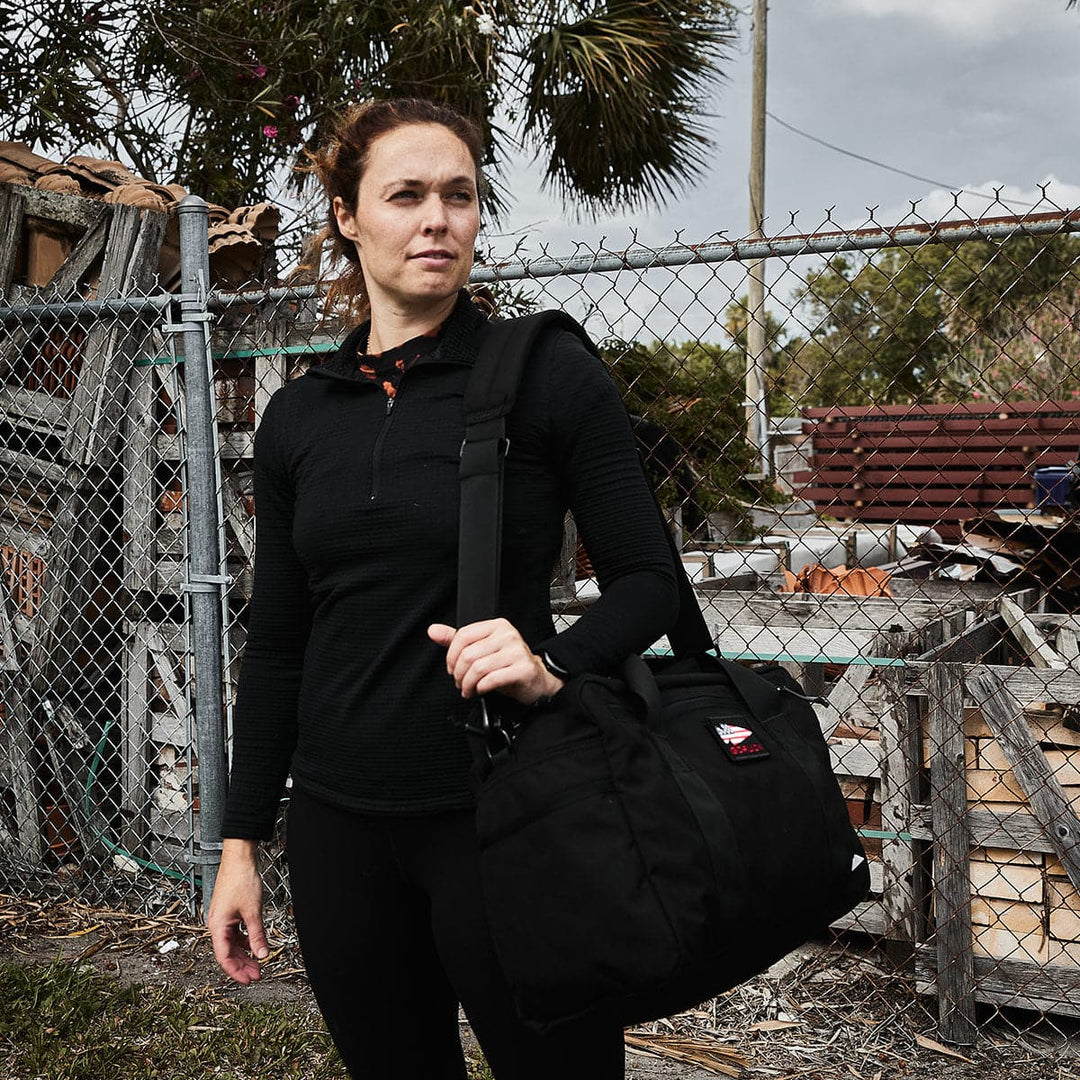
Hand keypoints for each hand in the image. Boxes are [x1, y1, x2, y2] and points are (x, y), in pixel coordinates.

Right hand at [207, 838, 269, 984]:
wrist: (239, 858)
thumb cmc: (240, 879)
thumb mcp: (252, 910)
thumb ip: (257, 934)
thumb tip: (262, 954)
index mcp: (217, 925)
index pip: (224, 956)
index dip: (236, 971)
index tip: (248, 980)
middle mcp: (216, 924)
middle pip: (228, 952)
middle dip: (242, 965)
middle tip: (257, 975)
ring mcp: (222, 918)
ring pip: (232, 943)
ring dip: (244, 954)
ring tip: (258, 963)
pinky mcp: (229, 912)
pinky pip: (235, 932)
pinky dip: (244, 940)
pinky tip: (254, 945)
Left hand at [427, 619, 564, 705]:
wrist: (535, 680)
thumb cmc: (507, 665)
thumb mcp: (481, 650)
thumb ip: (456, 640)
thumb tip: (433, 630)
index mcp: (496, 626)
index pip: (463, 636)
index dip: (451, 656)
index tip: (452, 669)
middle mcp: (508, 635)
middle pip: (469, 654)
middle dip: (459, 674)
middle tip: (460, 683)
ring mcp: (517, 651)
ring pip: (478, 668)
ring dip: (468, 684)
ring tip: (468, 689)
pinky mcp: (523, 668)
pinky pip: (492, 679)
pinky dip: (480, 688)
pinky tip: (480, 691)